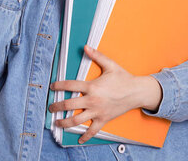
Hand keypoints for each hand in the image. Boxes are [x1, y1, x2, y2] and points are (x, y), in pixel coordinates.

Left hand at [48, 45, 162, 143]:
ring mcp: (97, 111)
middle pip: (69, 105)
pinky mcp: (103, 119)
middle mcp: (92, 100)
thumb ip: (96, 56)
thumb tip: (85, 47)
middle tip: (50, 107)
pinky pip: (92, 130)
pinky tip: (79, 140)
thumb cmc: (124, 78)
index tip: (52, 87)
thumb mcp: (110, 65)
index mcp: (92, 86)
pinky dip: (85, 136)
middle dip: (56, 106)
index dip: (58, 86)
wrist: (137, 92)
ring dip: (64, 122)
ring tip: (57, 123)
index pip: (70, 86)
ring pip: (76, 120)